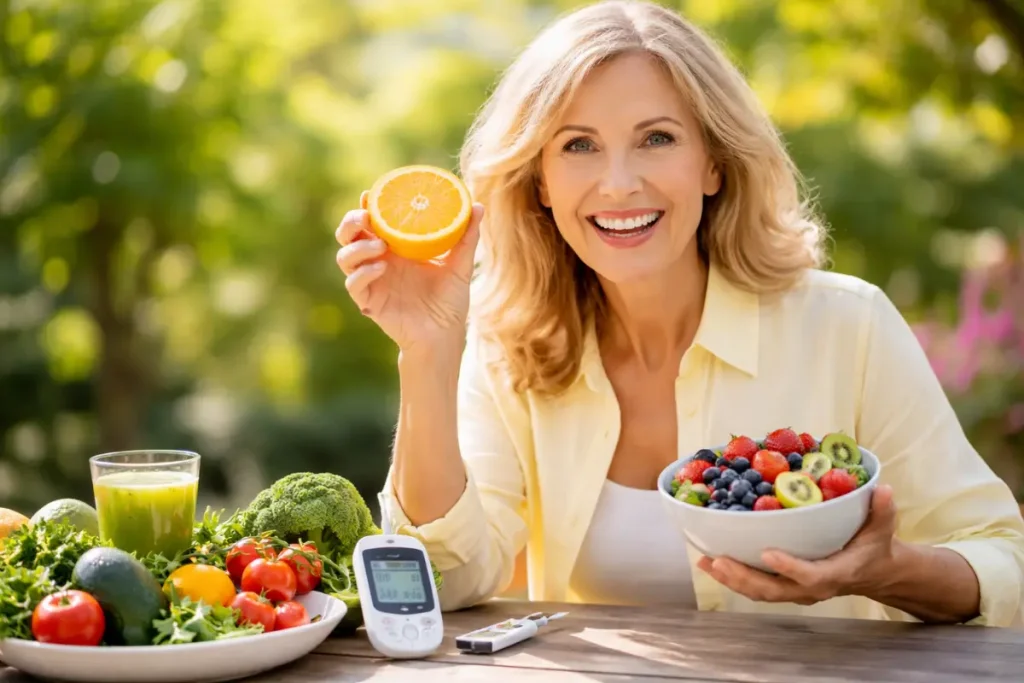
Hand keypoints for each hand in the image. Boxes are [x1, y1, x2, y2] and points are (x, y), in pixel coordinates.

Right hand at [335, 191, 483, 355]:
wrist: (445, 335)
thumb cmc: (450, 301)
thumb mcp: (459, 265)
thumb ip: (466, 237)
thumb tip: (477, 206)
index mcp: (394, 249)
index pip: (371, 223)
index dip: (365, 207)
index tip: (370, 195)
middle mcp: (378, 262)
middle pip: (348, 236)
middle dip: (350, 222)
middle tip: (366, 217)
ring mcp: (371, 282)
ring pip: (345, 258)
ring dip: (357, 248)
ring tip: (380, 246)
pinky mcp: (369, 302)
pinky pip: (354, 285)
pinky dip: (363, 273)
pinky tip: (380, 268)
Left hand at [697, 484, 898, 605]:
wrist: (874, 572)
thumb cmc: (875, 546)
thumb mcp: (883, 527)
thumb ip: (882, 510)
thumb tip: (883, 490)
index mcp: (836, 573)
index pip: (812, 576)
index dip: (790, 567)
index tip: (767, 553)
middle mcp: (812, 588)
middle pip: (774, 590)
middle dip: (744, 577)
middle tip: (718, 560)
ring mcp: (796, 590)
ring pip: (760, 592)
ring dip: (731, 578)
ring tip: (706, 562)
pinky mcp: (784, 587)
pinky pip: (756, 587)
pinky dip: (732, 577)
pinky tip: (710, 563)